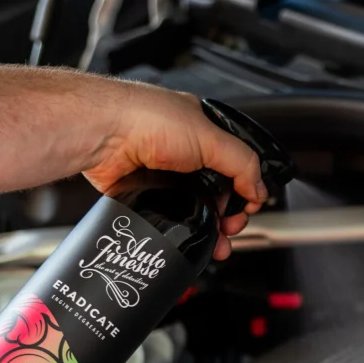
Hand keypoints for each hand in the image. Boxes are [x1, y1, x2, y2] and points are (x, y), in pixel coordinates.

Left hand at [83, 81, 266, 260]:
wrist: (104, 133)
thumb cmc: (147, 118)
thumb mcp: (210, 137)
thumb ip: (242, 163)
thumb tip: (259, 189)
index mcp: (202, 131)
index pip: (235, 165)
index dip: (246, 188)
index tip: (249, 207)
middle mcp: (182, 152)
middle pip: (217, 192)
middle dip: (229, 215)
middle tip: (232, 227)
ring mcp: (163, 175)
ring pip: (194, 209)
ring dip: (209, 229)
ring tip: (217, 243)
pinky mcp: (144, 193)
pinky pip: (169, 218)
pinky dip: (181, 232)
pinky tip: (191, 241)